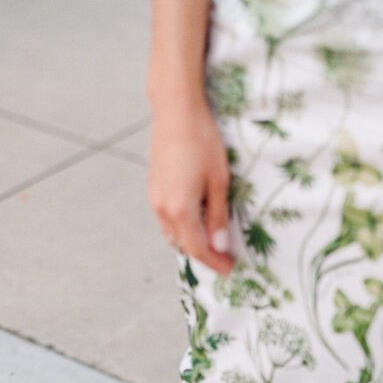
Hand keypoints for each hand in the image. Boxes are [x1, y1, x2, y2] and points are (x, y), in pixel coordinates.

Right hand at [149, 98, 234, 275]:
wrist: (175, 111)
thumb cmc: (203, 142)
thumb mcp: (219, 182)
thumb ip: (218, 216)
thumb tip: (219, 246)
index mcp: (180, 210)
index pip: (198, 249)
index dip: (214, 263)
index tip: (230, 270)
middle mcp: (162, 209)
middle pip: (183, 245)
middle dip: (203, 255)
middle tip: (225, 257)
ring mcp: (154, 199)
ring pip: (172, 234)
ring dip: (191, 241)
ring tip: (213, 240)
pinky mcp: (153, 190)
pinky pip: (166, 220)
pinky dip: (182, 227)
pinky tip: (198, 219)